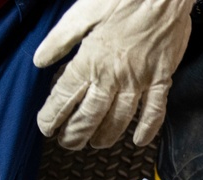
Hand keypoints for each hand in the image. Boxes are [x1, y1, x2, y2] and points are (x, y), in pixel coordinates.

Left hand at [33, 0, 195, 149]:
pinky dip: (147, 129)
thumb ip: (60, 39)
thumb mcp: (83, 11)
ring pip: (119, 120)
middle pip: (90, 117)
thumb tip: (40, 61)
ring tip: (94, 144)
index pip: (65, 97)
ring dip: (105, 137)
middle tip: (66, 143)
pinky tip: (138, 140)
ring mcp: (140, 81)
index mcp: (91, 59)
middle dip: (75, 134)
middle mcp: (114, 77)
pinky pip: (155, 112)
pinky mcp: (161, 79)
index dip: (52, 116)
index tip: (45, 127)